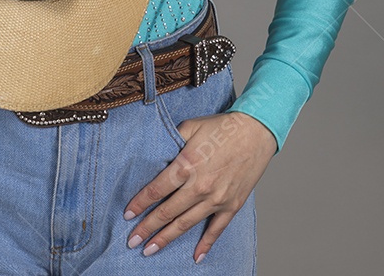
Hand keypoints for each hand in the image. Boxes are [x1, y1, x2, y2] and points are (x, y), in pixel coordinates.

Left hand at [123, 110, 277, 262]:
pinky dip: (206, 245)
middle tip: (132, 240)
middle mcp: (200, 186)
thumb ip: (171, 141)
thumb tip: (157, 153)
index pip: (156, 190)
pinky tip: (196, 257)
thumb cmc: (222, 128)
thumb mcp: (191, 127)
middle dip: (147, 228)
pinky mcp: (231, 205)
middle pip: (167, 212)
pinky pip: (216, 230)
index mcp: (186, 165)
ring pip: (185, 224)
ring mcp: (216, 199)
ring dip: (166, 238)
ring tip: (150, 250)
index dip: (140, 203)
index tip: (128, 214)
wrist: (255, 132)